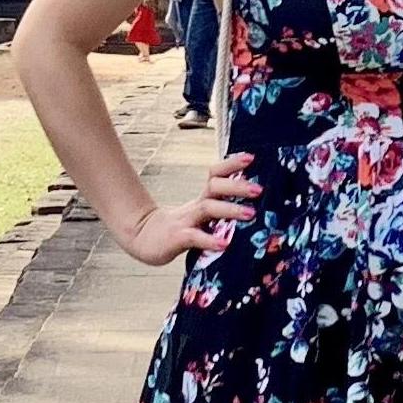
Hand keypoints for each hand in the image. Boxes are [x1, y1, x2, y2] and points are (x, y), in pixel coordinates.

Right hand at [120, 154, 257, 267]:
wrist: (143, 238)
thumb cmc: (180, 227)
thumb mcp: (201, 216)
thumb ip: (221, 211)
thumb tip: (254, 207)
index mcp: (202, 199)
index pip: (216, 175)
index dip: (231, 164)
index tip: (251, 158)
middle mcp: (196, 206)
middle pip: (215, 187)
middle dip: (237, 185)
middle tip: (259, 189)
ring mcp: (186, 221)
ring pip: (208, 208)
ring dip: (230, 209)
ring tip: (251, 214)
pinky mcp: (177, 238)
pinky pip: (194, 237)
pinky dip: (210, 239)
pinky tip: (225, 244)